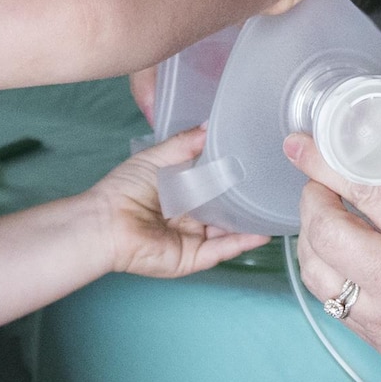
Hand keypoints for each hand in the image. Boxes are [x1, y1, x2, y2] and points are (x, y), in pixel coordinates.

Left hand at [89, 127, 268, 277]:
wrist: (106, 222)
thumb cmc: (125, 189)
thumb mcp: (157, 158)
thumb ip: (185, 144)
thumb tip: (210, 124)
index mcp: (181, 193)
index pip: (214, 184)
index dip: (233, 176)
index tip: (256, 162)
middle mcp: (190, 216)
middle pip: (225, 209)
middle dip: (246, 200)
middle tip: (272, 185)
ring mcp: (193, 238)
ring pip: (228, 231)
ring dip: (250, 222)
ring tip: (274, 208)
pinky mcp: (192, 257)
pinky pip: (222, 250)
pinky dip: (242, 242)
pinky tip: (262, 232)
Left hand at [284, 119, 380, 377]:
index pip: (363, 188)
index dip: (325, 160)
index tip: (302, 143)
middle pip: (326, 232)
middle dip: (313, 196)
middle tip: (324, 180)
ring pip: (316, 272)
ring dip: (313, 236)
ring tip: (331, 215)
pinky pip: (332, 303)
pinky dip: (328, 270)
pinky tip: (345, 252)